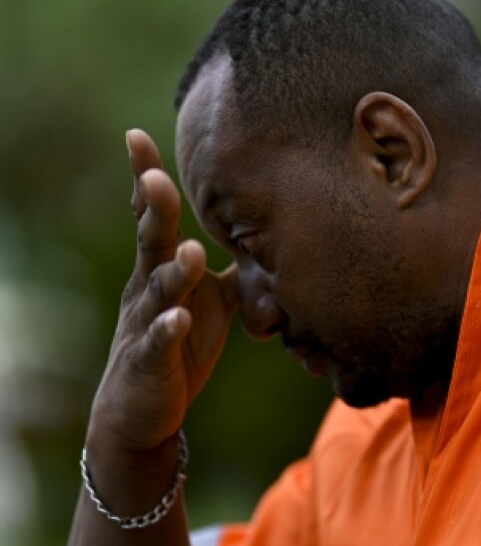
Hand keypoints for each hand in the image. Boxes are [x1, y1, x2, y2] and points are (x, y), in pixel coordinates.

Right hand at [90, 129, 239, 454]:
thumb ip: (240, 267)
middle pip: (151, 241)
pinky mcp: (150, 360)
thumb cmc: (182, 345)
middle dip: (153, 209)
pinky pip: (160, 342)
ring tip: (192, 251)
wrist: (144, 409)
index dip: (145, 177)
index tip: (135, 135)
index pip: (153, 215)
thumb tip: (279, 236)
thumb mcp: (215, 299)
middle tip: (154, 177)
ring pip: (158, 291)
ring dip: (175, 271)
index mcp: (162, 267)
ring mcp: (146, 323)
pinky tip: (182, 319)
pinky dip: (170, 330)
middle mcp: (148, 288)